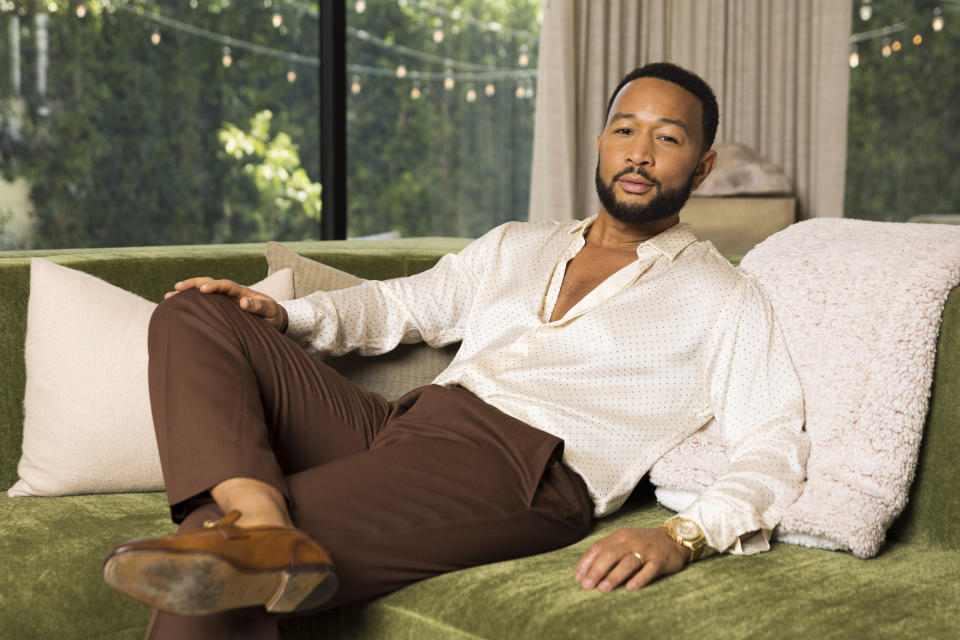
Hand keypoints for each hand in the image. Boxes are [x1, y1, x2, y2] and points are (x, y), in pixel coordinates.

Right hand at [164, 277, 287, 331]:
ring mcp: (224, 300)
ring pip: (202, 293)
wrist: (273, 319)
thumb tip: (244, 303)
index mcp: (241, 292)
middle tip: (176, 288)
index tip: (203, 290)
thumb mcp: (269, 311)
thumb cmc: (271, 316)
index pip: (225, 285)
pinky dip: (190, 303)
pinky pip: (204, 303)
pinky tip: (176, 307)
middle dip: (193, 284)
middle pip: (208, 283)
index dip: (214, 285)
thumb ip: (259, 307)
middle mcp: (230, 294)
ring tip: (168, 296)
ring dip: (187, 293)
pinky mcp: (220, 308)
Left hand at [574, 527, 689, 591]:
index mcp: (620, 536)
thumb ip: (608, 551)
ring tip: (603, 588)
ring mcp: (646, 550)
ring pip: (628, 563)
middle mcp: (631, 541)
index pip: (599, 547)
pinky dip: (640, 579)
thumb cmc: (643, 543)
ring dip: (614, 576)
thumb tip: (586, 570)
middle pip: (610, 555)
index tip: (577, 578)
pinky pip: (649, 570)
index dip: (587, 562)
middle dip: (596, 571)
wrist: (674, 538)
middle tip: (586, 586)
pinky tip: (631, 588)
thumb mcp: (625, 541)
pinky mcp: (660, 560)